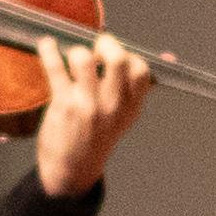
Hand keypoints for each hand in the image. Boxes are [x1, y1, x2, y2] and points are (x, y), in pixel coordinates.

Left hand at [32, 33, 153, 197]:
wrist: (72, 171)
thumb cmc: (98, 136)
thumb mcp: (125, 115)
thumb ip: (140, 86)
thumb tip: (168, 56)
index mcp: (131, 107)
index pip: (141, 71)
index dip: (129, 55)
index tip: (114, 56)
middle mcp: (112, 106)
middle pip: (117, 60)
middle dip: (106, 44)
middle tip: (96, 49)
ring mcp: (87, 105)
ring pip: (84, 60)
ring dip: (77, 51)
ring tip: (73, 57)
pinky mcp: (63, 105)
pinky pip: (55, 68)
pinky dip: (49, 51)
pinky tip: (47, 45)